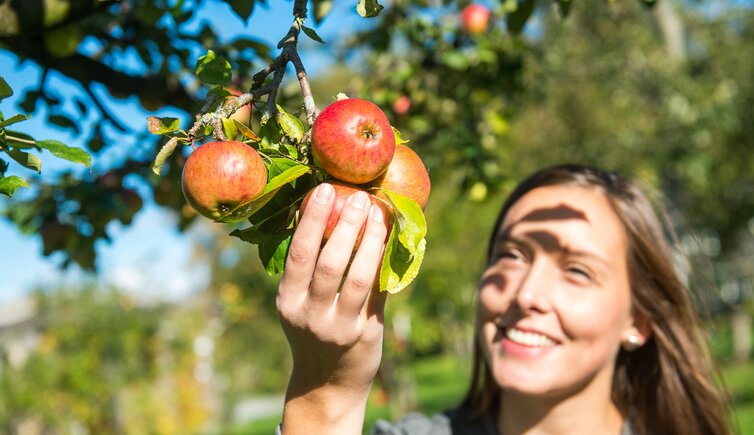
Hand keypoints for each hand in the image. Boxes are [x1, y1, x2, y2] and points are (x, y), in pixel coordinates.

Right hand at [277, 183, 388, 433]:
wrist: (327, 385)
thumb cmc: (315, 333)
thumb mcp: (301, 305)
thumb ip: (313, 272)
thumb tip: (334, 218)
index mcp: (288, 301)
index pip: (298, 255)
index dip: (312, 220)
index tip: (323, 190)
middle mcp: (310, 315)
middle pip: (329, 263)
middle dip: (346, 225)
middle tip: (358, 196)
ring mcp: (339, 327)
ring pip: (359, 277)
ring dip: (371, 241)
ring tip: (379, 214)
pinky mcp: (365, 333)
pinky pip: (379, 291)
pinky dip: (385, 263)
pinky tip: (392, 241)